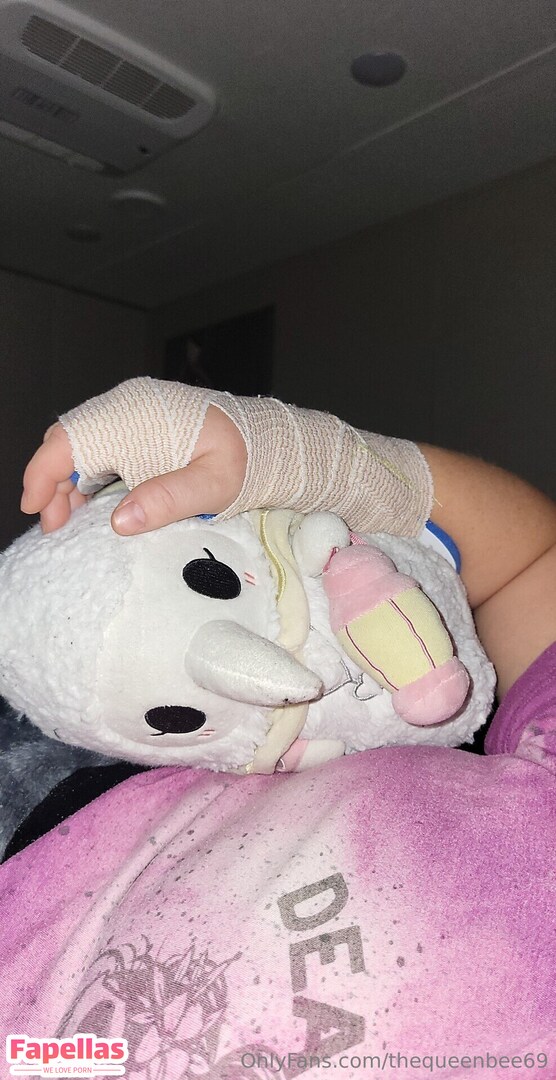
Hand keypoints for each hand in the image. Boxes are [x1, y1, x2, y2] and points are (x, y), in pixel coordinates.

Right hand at [21, 405, 247, 534]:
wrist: (267, 439)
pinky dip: (84, 474)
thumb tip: (120, 521)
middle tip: (54, 527)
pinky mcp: (136, 425)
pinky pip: (96, 446)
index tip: (35, 509)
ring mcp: (130, 413)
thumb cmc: (244, 458)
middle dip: (50, 483)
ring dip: (66, 481)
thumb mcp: (213, 485)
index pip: (70, 440)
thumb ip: (168, 499)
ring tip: (66, 522)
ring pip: (78, 445)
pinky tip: (88, 503)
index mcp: (136, 415)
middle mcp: (126, 406)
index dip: (44, 475)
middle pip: (66, 441)